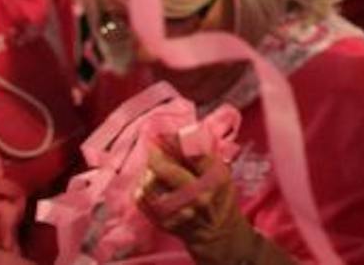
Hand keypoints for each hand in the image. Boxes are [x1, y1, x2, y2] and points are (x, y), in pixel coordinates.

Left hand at [138, 137, 255, 264]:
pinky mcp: (164, 222)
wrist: (217, 233)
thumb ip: (206, 154)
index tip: (168, 132)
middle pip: (167, 169)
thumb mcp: (223, 172)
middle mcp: (198, 197)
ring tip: (152, 166)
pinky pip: (142, 200)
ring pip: (150, 184)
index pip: (194, 152)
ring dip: (148, 171)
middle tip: (152, 145)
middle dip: (156, 153)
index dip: (177, 139)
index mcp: (215, 180)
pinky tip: (147, 183)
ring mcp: (179, 212)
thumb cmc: (220, 197)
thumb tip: (183, 131)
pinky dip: (141, 188)